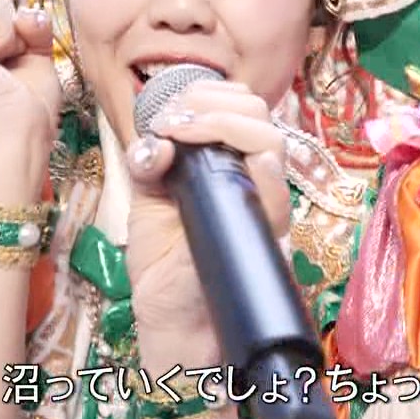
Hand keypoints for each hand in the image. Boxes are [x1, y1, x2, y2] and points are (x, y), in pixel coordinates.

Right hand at [0, 0, 61, 200]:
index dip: (19, 36)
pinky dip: (5, 36)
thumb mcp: (35, 59)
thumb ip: (32, 29)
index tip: (14, 71)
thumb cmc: (29, 110)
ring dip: (11, 38)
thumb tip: (28, 11)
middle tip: (7, 74)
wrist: (18, 136)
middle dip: (16, 35)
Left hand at [103, 80, 291, 337]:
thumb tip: (158, 138)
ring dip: (227, 124)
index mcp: (227, 164)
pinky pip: (274, 198)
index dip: (210, 94)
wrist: (173, 324)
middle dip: (217, 102)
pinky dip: (258, 173)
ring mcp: (261, 207)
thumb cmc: (165, 266)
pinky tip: (224, 161)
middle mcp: (251, 180)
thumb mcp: (146, 203)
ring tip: (185, 130)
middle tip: (176, 119)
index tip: (171, 110)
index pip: (240, 107)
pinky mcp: (262, 238)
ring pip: (272, 143)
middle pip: (261, 114)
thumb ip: (150, 165)